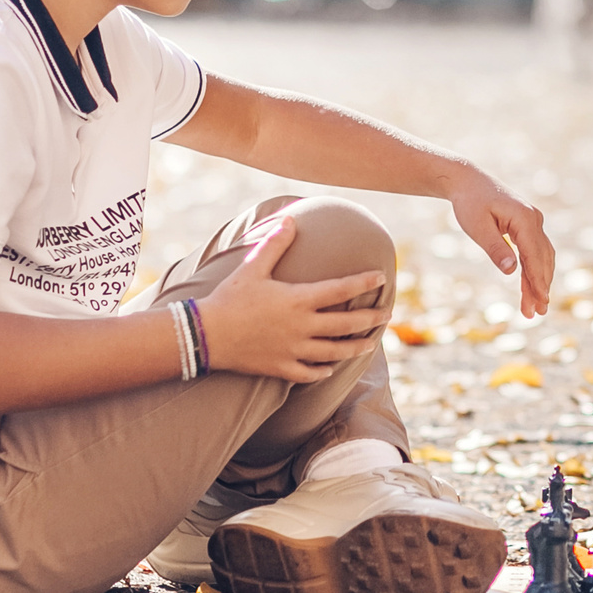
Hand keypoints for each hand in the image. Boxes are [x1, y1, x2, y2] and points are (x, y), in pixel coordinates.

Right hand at [197, 216, 392, 382]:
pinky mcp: (280, 368)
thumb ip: (275, 244)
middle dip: (370, 319)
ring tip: (369, 344)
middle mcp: (301, 327)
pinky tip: (330, 368)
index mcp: (298, 299)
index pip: (341, 289)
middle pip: (346, 325)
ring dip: (355, 347)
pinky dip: (322, 371)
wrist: (205, 335)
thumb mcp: (252, 266)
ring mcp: (293, 350)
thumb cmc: (229, 298)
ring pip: (334, 352)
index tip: (381, 277)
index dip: (364, 283)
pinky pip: (309, 373)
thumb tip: (291, 219)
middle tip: (387, 314)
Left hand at [447, 166, 554, 317]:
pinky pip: (534, 251)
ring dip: (539, 282)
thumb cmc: (470, 203)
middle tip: (537, 313)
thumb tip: (512, 271)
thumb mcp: (478, 227)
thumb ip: (495, 249)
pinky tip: (530, 287)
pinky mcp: (527, 225)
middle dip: (540, 287)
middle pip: (542, 259)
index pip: (534, 256)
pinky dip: (533, 270)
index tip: (541, 302)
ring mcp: (533, 222)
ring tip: (533, 308)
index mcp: (525, 219)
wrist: (468, 181)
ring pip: (541, 257)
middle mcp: (534, 220)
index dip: (538, 281)